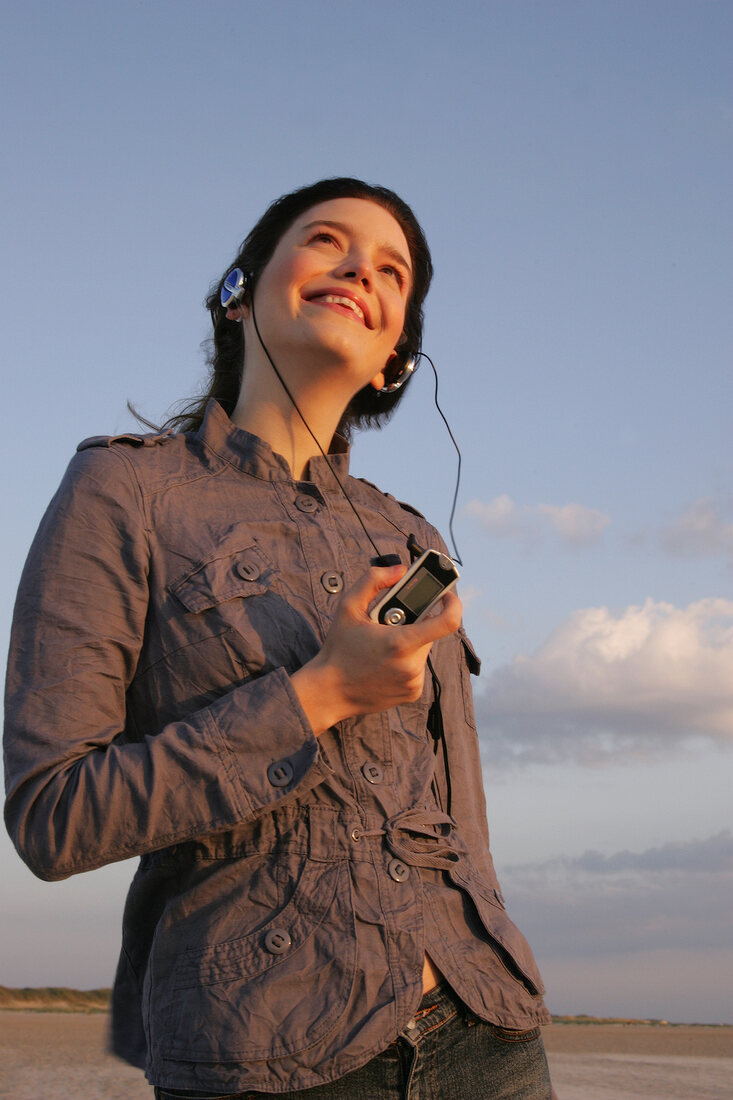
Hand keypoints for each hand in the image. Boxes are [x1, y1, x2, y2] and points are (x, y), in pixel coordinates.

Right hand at [291, 565, 461, 734]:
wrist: (329, 692)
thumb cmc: (338, 648)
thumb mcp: (348, 607)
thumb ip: (373, 580)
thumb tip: (400, 570)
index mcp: (400, 643)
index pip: (447, 622)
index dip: (453, 603)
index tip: (446, 594)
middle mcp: (411, 665)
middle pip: (429, 632)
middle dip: (414, 623)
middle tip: (390, 623)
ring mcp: (414, 682)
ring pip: (423, 650)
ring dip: (410, 642)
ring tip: (382, 646)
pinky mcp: (413, 693)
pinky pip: (417, 668)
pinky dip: (406, 661)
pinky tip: (384, 662)